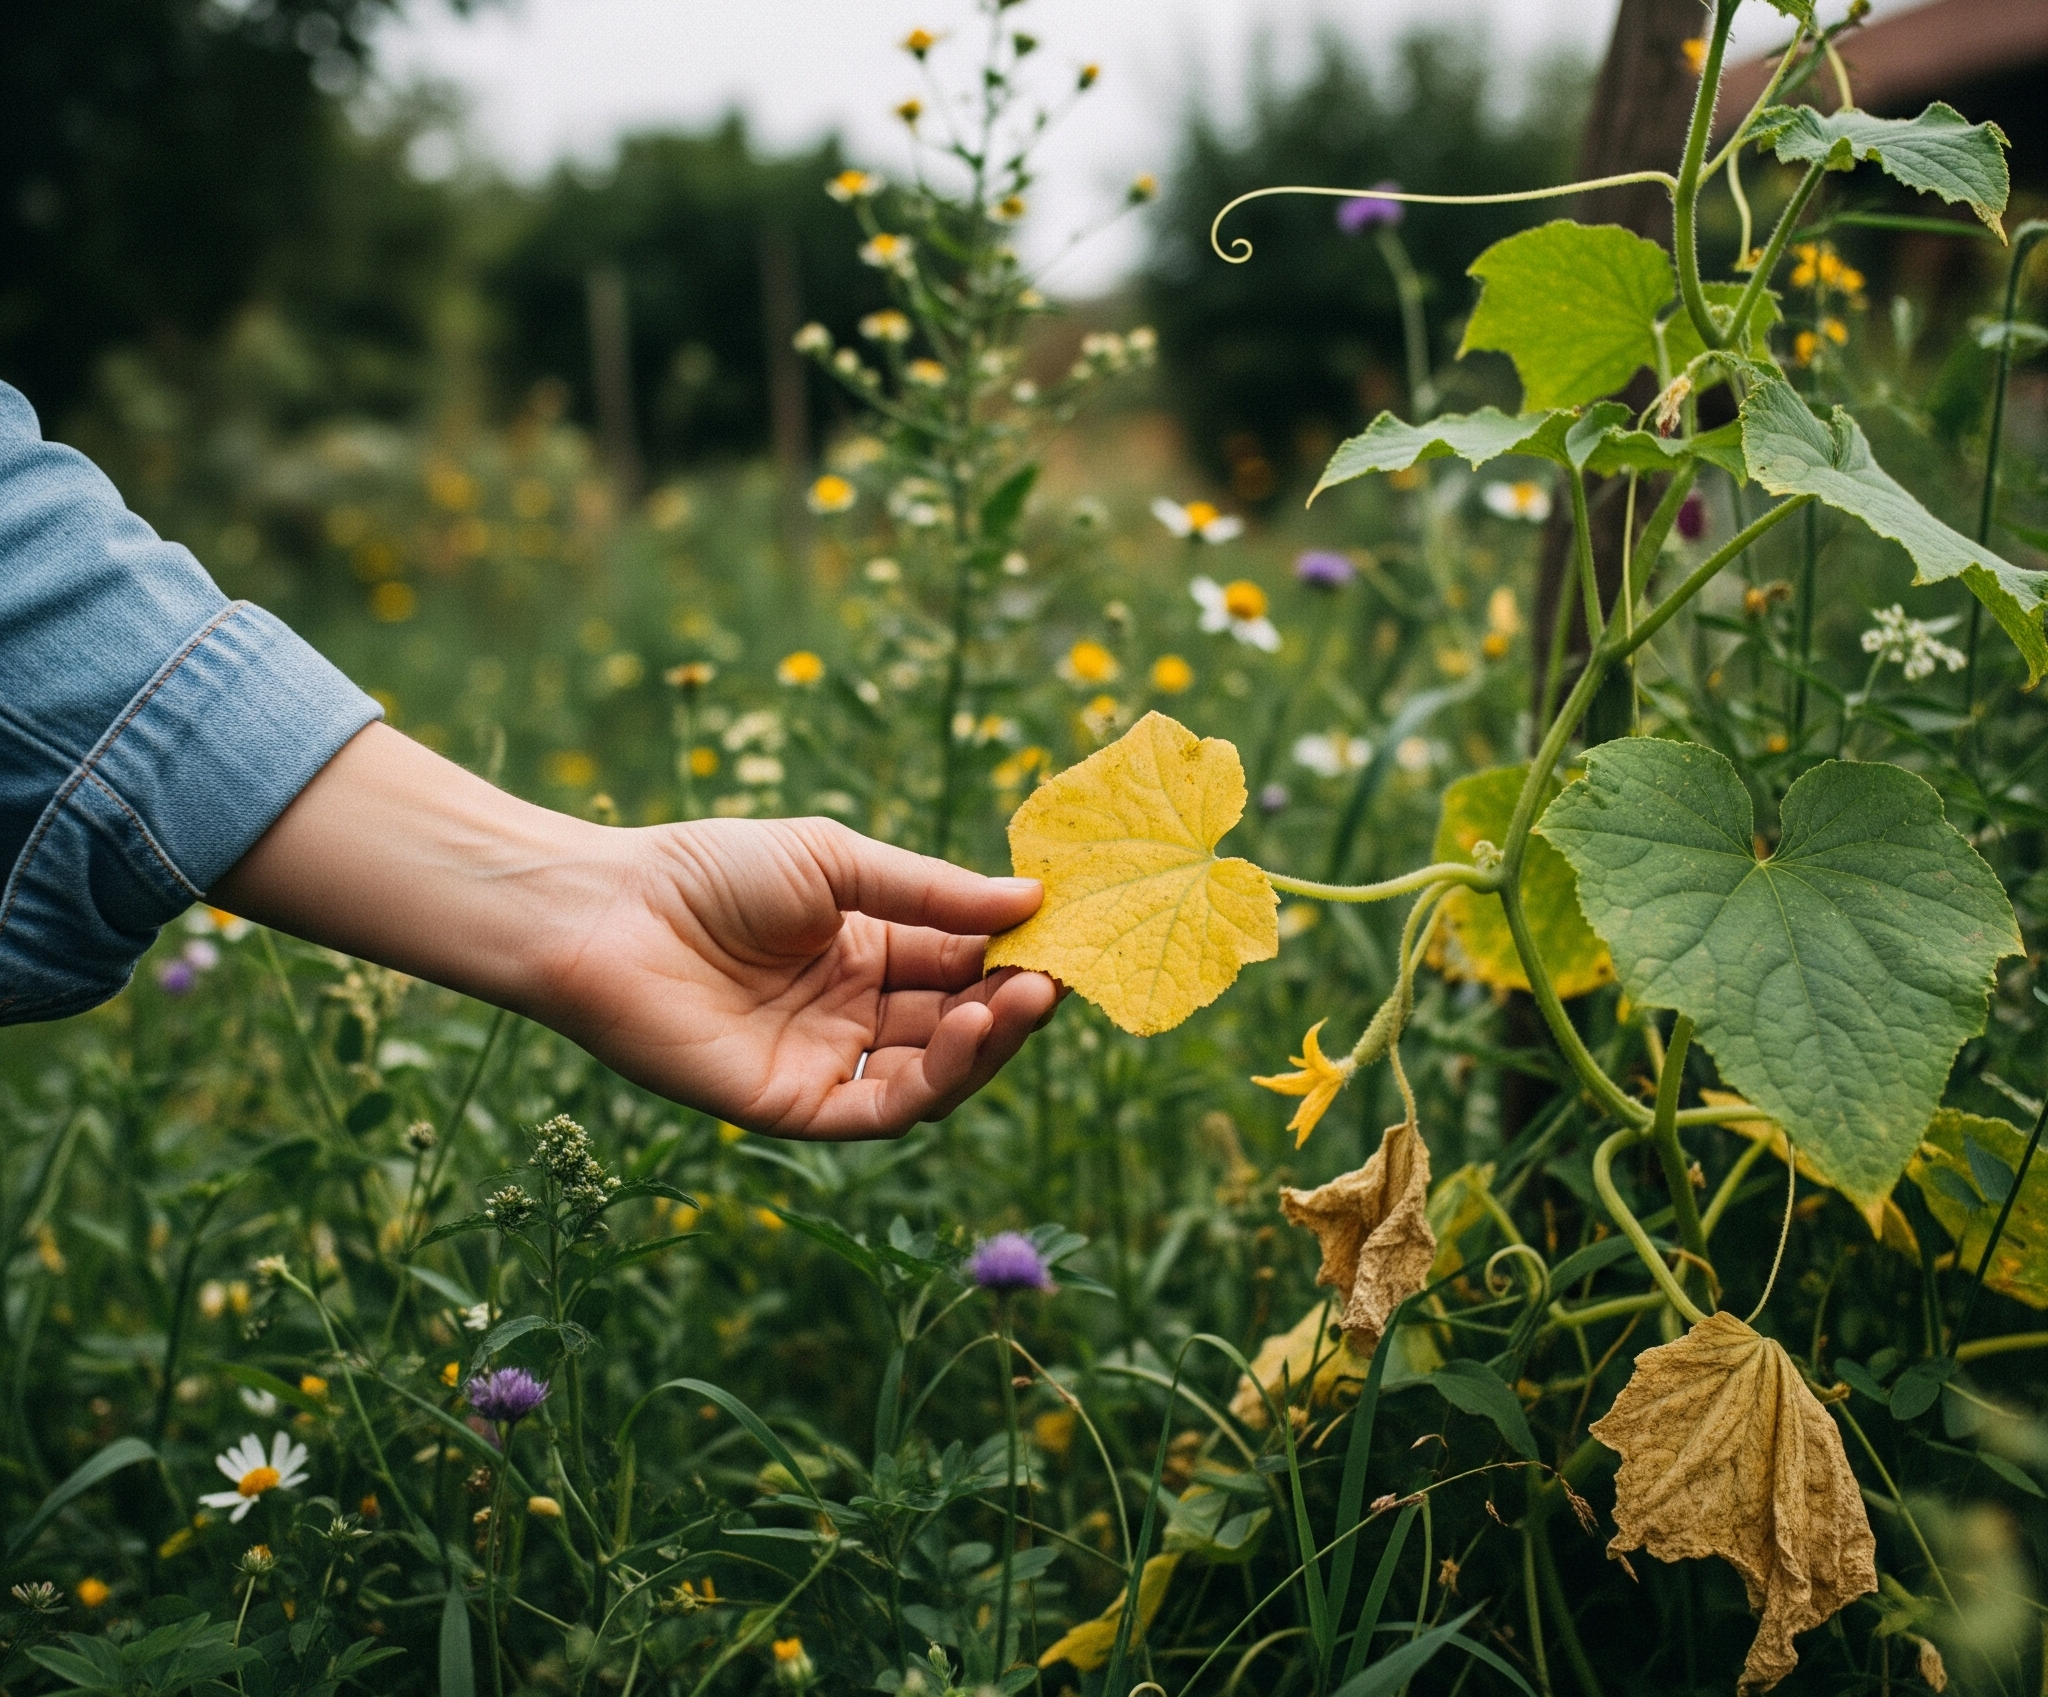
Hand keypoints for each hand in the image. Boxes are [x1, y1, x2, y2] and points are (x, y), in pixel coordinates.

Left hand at [212, 724, 1057, 1138]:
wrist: (605, 912)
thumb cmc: (710, 870)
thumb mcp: (837, 863)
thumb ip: (931, 893)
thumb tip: (1034, 901)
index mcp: (863, 949)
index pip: (960, 963)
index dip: (1015, 955)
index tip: (1068, 936)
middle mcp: (851, 1012)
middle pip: (957, 1023)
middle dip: (1013, 1002)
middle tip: (1058, 976)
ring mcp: (825, 1063)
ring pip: (933, 1074)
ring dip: (988, 1042)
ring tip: (1025, 998)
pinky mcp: (792, 1107)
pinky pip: (883, 1109)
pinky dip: (937, 1077)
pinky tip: (971, 1030)